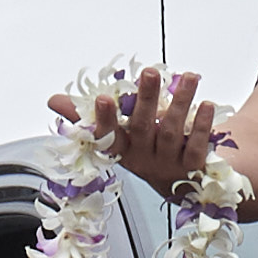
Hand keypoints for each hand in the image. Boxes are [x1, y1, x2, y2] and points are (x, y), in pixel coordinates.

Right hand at [64, 68, 231, 200]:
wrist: (190, 186)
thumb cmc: (149, 150)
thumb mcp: (120, 135)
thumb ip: (89, 116)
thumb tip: (53, 100)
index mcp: (122, 150)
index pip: (107, 137)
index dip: (104, 119)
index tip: (102, 98)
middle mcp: (143, 160)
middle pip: (143, 128)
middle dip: (146, 99)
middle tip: (149, 72)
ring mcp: (168, 165)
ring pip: (171, 132)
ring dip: (181, 102)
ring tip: (189, 76)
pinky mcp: (193, 168)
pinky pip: (196, 146)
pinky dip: (201, 125)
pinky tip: (205, 104)